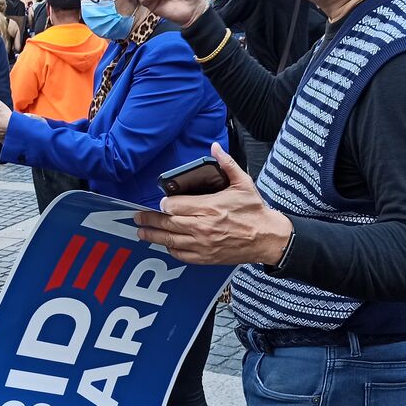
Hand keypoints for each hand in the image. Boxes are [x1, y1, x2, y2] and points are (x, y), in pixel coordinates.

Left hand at [133, 143, 292, 264]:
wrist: (267, 238)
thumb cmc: (254, 211)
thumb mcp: (243, 183)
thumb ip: (227, 164)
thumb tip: (215, 147)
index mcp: (209, 207)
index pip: (174, 206)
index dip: (164, 204)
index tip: (161, 203)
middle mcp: (202, 227)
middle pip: (167, 223)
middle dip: (150, 220)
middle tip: (138, 217)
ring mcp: (203, 244)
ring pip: (170, 240)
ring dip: (153, 236)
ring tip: (142, 232)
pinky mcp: (206, 257)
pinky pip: (182, 255)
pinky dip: (171, 249)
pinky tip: (165, 244)